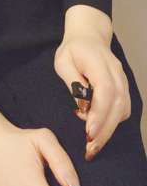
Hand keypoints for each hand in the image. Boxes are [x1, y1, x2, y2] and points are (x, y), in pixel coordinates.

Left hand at [54, 32, 131, 158]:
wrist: (89, 36)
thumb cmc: (73, 50)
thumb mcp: (62, 62)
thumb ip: (72, 82)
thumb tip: (82, 106)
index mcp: (99, 63)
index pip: (105, 91)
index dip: (99, 113)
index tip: (88, 132)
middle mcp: (116, 73)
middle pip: (118, 105)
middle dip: (104, 130)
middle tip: (89, 149)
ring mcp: (123, 80)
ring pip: (123, 109)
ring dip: (109, 130)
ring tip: (92, 145)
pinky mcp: (123, 88)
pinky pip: (124, 109)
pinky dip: (113, 122)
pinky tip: (99, 129)